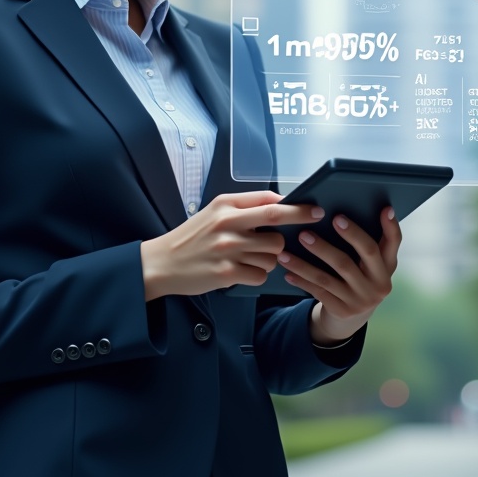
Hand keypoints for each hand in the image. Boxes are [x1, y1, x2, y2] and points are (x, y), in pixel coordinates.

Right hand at [140, 191, 325, 299]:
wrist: (162, 263)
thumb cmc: (192, 237)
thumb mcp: (214, 212)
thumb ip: (244, 207)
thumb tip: (281, 204)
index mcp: (226, 205)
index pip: (270, 202)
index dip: (296, 206)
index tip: (315, 209)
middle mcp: (228, 224)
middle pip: (277, 226)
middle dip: (297, 228)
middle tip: (309, 231)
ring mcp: (228, 249)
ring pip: (272, 254)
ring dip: (270, 258)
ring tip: (251, 257)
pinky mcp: (227, 273)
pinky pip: (261, 274)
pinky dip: (258, 274)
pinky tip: (242, 271)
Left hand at [278, 207, 400, 342]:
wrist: (350, 319)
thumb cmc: (356, 279)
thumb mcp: (368, 266)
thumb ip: (364, 245)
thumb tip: (342, 213)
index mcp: (387, 267)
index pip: (393, 244)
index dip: (391, 227)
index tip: (385, 208)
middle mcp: (379, 284)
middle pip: (364, 254)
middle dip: (349, 234)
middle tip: (332, 218)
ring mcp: (361, 300)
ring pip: (331, 274)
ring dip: (308, 260)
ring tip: (291, 245)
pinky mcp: (342, 310)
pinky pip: (318, 290)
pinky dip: (301, 279)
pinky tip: (287, 271)